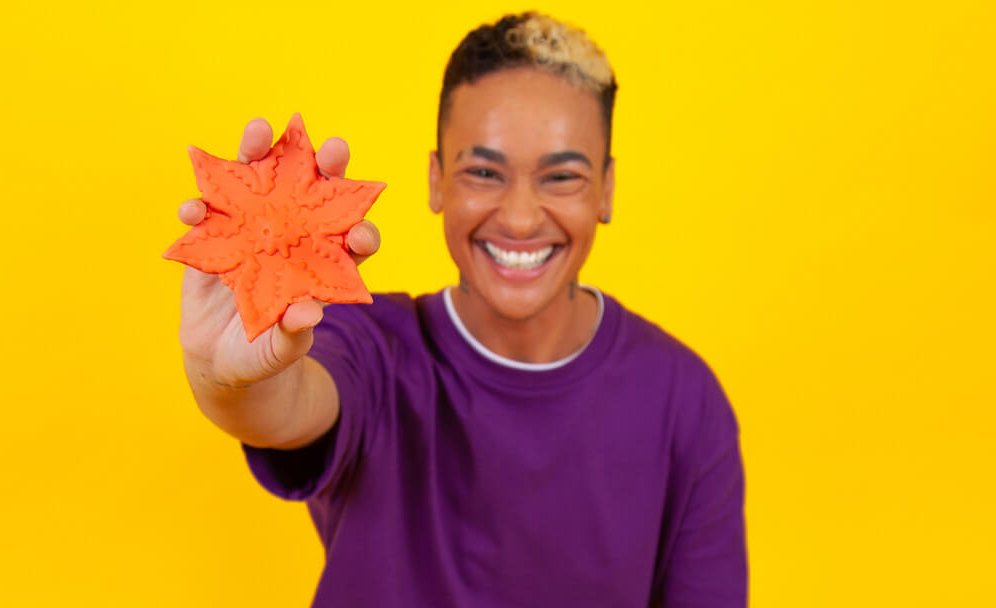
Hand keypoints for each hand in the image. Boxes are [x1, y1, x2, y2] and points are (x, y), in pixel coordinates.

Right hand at [177, 118, 380, 389]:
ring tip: (258, 130)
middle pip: (315, 191)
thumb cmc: (265, 351)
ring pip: (260, 179)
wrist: (222, 355)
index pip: (351, 240)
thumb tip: (309, 314)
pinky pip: (206, 210)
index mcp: (324, 260)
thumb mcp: (280, 350)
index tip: (360, 235)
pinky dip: (198, 205)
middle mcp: (294, 233)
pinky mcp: (214, 232)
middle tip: (333, 149)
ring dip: (258, 151)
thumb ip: (293, 335)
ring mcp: (253, 226)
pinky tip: (193, 209)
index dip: (360, 234)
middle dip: (326, 165)